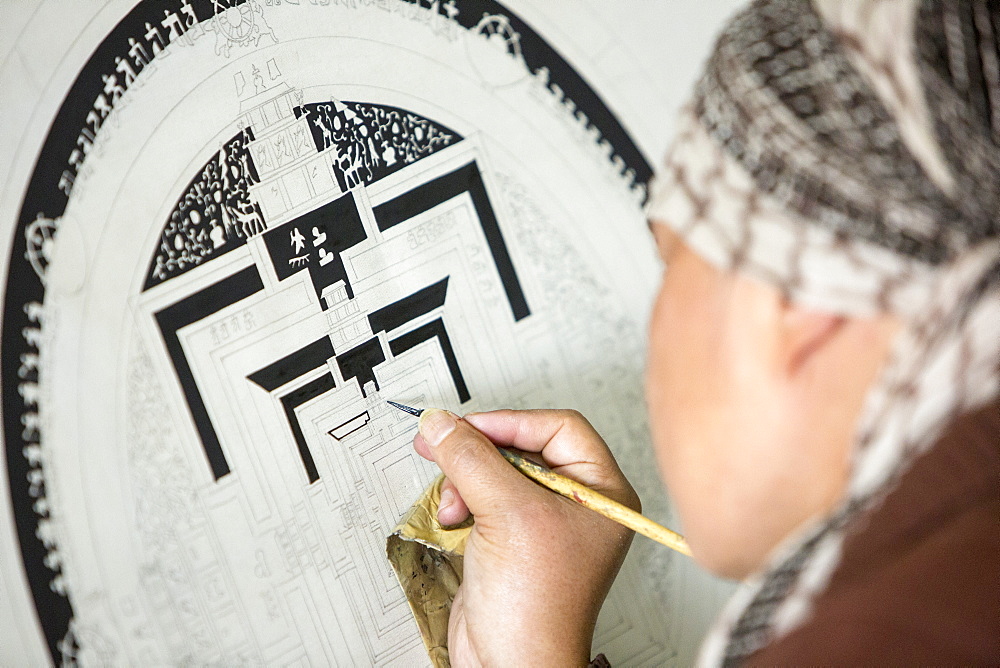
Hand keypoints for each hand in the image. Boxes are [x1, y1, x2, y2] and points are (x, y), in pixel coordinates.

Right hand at [412, 409, 639, 665]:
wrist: (510, 663)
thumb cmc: (537, 607)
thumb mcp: (507, 513)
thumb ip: (473, 458)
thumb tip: (446, 424)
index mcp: (602, 492)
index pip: (558, 427)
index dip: (511, 422)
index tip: (469, 426)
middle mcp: (576, 505)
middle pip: (523, 447)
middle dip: (480, 451)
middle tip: (444, 443)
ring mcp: (542, 523)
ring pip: (497, 471)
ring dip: (466, 479)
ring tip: (454, 499)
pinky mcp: (511, 539)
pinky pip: (483, 497)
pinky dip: (463, 500)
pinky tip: (455, 516)